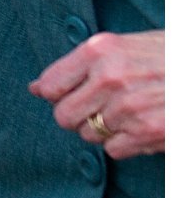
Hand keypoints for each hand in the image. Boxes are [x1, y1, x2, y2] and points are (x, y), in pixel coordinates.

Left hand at [29, 29, 163, 159]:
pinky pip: (114, 150)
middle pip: (63, 117)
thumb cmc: (167, 55)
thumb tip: (35, 89)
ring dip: (104, 130)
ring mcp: (129, 107)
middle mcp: (110, 78)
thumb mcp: (124, 46)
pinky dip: (125, 144)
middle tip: (100, 109)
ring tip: (129, 113)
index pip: (49, 86)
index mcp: (100, 50)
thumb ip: (79, 66)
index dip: (57, 96)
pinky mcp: (148, 132)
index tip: (70, 95)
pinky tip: (142, 126)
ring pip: (89, 135)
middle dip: (77, 117)